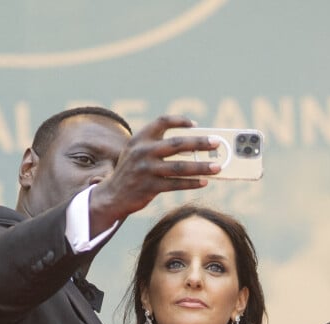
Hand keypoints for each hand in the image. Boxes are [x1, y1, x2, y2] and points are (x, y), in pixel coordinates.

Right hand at [89, 115, 220, 233]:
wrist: (112, 195)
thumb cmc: (131, 172)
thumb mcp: (136, 152)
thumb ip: (156, 145)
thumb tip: (193, 148)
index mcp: (139, 138)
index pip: (162, 122)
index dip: (180, 121)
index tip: (195, 125)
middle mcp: (142, 151)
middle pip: (177, 144)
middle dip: (200, 143)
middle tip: (216, 143)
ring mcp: (146, 170)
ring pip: (180, 167)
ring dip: (201, 167)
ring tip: (217, 167)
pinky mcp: (149, 187)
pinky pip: (175, 184)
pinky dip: (191, 183)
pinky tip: (204, 182)